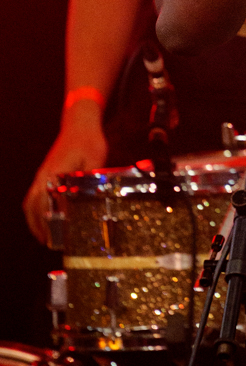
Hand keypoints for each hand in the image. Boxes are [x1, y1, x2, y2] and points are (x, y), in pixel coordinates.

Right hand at [23, 105, 108, 244]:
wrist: (80, 122)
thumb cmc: (89, 140)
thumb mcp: (95, 159)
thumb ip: (90, 180)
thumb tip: (91, 200)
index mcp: (54, 173)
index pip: (44, 202)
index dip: (46, 221)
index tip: (52, 236)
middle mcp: (43, 175)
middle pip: (32, 205)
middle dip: (37, 225)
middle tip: (48, 242)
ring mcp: (42, 174)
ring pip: (30, 200)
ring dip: (34, 219)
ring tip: (45, 236)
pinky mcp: (46, 173)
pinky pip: (34, 194)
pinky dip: (36, 209)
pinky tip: (46, 217)